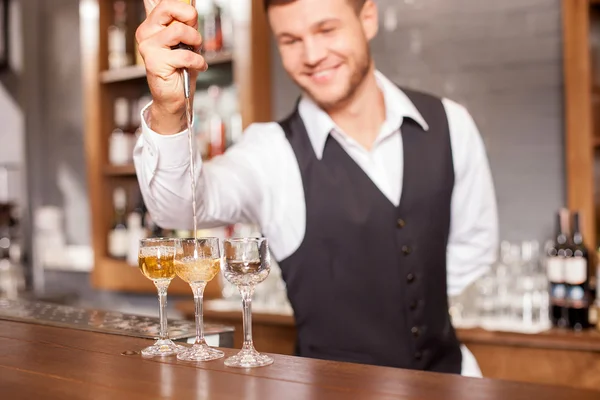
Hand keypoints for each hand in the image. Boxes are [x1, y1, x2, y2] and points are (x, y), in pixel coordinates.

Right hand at [136, 0, 206, 133]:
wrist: (174, 97)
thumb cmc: (181, 69)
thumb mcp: (187, 42)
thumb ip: (186, 24)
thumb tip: (191, 5)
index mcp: (152, 24)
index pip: (165, 2)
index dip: (184, 8)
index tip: (191, 19)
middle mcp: (146, 32)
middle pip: (168, 6)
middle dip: (190, 18)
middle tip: (195, 34)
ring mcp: (148, 46)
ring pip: (179, 30)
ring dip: (195, 42)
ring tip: (195, 52)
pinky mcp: (154, 61)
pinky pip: (185, 54)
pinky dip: (198, 61)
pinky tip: (198, 66)